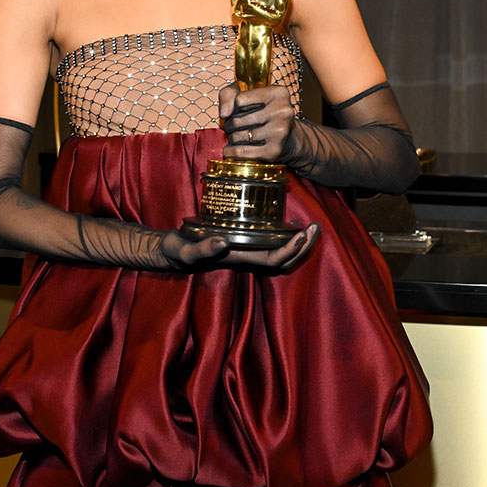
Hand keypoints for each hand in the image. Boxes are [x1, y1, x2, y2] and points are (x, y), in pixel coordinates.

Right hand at [160, 222, 319, 271]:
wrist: (171, 253)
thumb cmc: (177, 251)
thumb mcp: (185, 249)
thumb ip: (202, 249)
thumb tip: (221, 243)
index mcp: (237, 260)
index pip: (271, 260)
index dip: (289, 250)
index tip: (300, 234)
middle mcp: (245, 259)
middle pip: (283, 261)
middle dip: (302, 248)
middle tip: (316, 228)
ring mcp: (245, 253)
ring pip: (280, 255)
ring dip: (297, 245)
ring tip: (310, 227)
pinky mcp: (242, 245)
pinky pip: (270, 246)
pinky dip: (284, 238)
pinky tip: (287, 225)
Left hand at [219, 82, 294, 161]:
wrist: (287, 140)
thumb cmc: (263, 113)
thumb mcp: (247, 94)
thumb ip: (228, 94)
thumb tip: (224, 113)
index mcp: (278, 92)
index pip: (239, 100)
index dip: (234, 107)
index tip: (240, 110)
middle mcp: (282, 111)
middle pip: (237, 119)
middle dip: (230, 124)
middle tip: (234, 126)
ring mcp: (280, 131)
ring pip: (237, 136)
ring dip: (231, 138)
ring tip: (236, 137)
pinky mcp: (274, 150)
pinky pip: (241, 152)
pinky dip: (230, 152)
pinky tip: (230, 150)